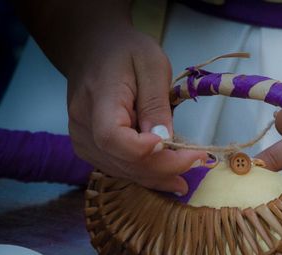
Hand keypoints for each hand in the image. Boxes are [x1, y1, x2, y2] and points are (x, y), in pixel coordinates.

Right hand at [66, 28, 203, 192]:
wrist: (92, 49)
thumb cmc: (124, 51)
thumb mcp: (151, 65)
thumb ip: (156, 103)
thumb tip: (164, 140)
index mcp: (99, 97)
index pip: (112, 136)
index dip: (141, 149)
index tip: (170, 143)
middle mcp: (83, 124)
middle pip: (122, 160)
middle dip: (163, 167)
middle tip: (198, 162)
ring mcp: (83, 139)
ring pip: (123, 170)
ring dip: (157, 177)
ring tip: (187, 178)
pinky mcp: (90, 149)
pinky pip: (119, 169)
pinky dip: (146, 175)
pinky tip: (169, 178)